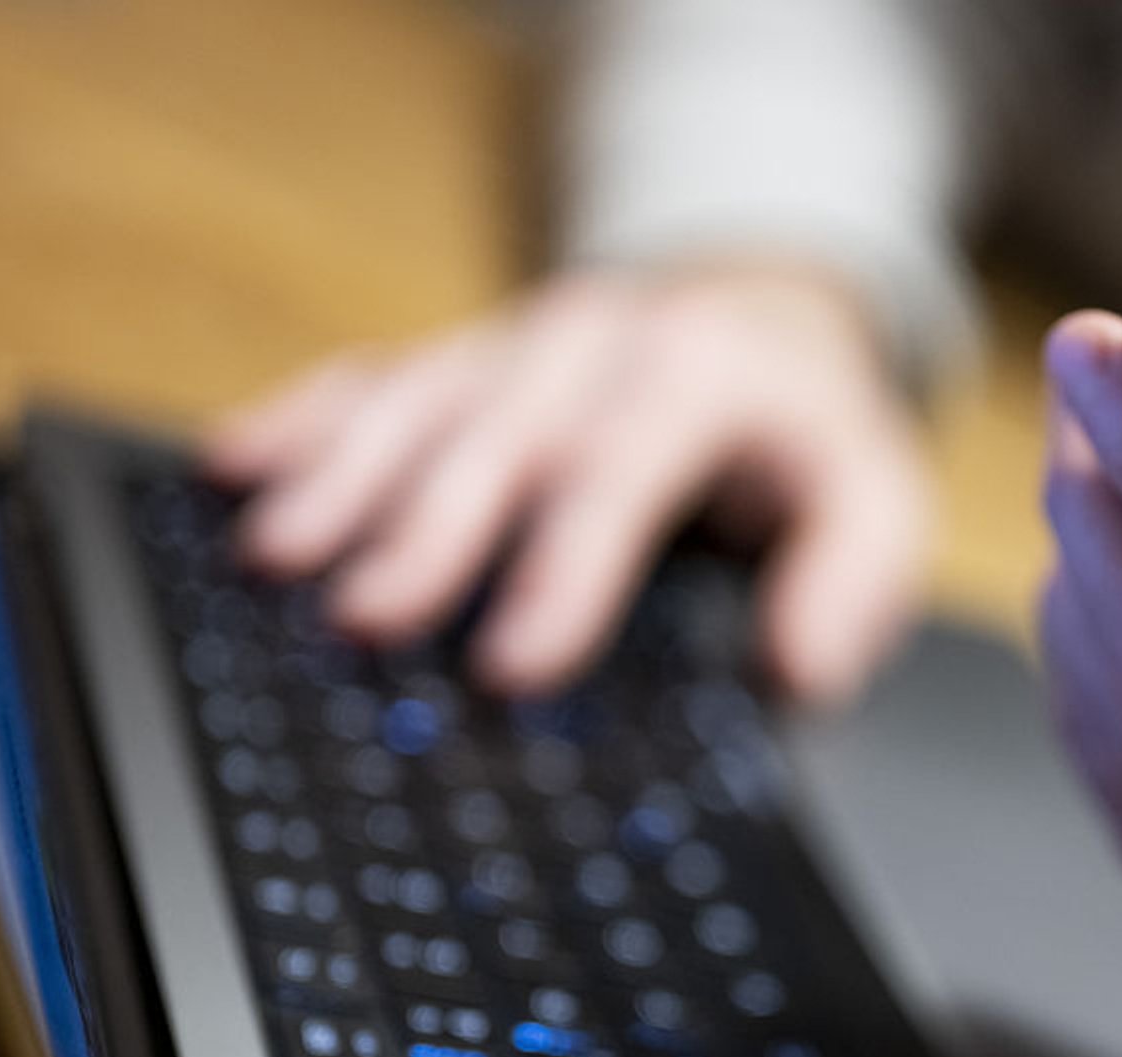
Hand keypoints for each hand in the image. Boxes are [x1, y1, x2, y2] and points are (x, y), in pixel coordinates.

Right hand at [206, 265, 929, 702]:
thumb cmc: (813, 435)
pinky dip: (307, 421)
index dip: (567, 566)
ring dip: (344, 476)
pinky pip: (378, 378)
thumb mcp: (881, 499)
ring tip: (278, 556)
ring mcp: (521, 344)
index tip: (515, 662)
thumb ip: (854, 581)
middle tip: (366, 617)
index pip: (626, 466)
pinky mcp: (469, 359)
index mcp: (703, 374)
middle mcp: (600, 342)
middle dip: (430, 526)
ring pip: (421, 399)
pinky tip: (241, 465)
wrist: (768, 320)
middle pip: (504, 433)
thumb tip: (797, 671)